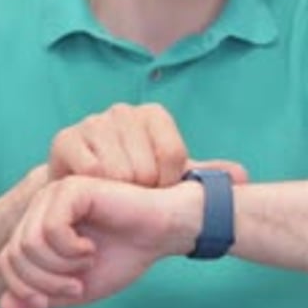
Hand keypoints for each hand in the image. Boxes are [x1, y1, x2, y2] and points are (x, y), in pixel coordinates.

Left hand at [0, 175, 204, 307]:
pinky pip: (51, 228)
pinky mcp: (73, 189)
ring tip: (87, 264)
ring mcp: (56, 194)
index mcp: (40, 224)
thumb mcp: (78, 289)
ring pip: (29, 243)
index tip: (57, 299)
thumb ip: (42, 298)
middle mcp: (42, 205)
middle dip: (44, 282)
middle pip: (15, 253)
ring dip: (59, 267)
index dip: (26, 289)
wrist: (162, 232)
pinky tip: (91, 248)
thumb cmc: (125, 255)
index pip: (8, 260)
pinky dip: (70, 249)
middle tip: (76, 285)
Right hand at [49, 102, 247, 185]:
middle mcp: (123, 112)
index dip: (168, 182)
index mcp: (153, 115)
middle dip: (143, 191)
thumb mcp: (170, 180)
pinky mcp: (65, 139)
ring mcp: (93, 122)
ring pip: (118, 171)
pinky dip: (95, 189)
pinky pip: (90, 171)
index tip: (159, 190)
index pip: (174, 154)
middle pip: (145, 166)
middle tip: (133, 195)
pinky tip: (93, 191)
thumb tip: (242, 177)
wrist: (83, 190)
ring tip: (114, 194)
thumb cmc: (133, 182)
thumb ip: (206, 177)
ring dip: (118, 193)